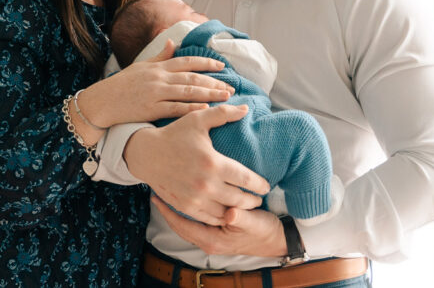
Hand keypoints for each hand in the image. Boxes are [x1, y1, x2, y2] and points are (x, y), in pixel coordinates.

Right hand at [79, 39, 233, 126]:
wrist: (102, 102)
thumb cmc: (122, 85)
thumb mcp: (140, 66)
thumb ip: (160, 56)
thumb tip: (174, 42)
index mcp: (157, 66)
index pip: (186, 61)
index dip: (206, 62)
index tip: (222, 66)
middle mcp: (158, 77)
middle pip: (192, 78)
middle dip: (213, 82)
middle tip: (231, 87)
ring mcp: (155, 93)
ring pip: (187, 92)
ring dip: (209, 94)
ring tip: (225, 97)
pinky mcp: (151, 109)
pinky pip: (175, 108)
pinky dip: (191, 108)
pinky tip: (206, 109)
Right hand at [123, 105, 268, 224]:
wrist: (146, 154)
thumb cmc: (174, 134)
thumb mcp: (198, 119)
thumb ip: (223, 113)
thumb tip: (246, 109)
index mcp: (212, 163)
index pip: (245, 179)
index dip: (259, 184)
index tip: (266, 186)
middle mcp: (205, 184)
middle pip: (239, 199)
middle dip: (252, 200)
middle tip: (258, 199)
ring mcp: (194, 198)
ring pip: (225, 212)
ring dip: (239, 211)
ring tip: (245, 207)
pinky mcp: (185, 207)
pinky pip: (209, 218)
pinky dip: (221, 218)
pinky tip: (226, 213)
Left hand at [152, 195, 287, 256]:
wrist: (277, 240)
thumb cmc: (265, 231)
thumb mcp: (254, 223)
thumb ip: (240, 218)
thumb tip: (229, 213)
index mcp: (213, 240)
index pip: (183, 225)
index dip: (169, 211)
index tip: (157, 196)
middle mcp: (209, 241)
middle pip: (180, 226)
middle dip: (167, 210)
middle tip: (156, 191)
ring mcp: (212, 238)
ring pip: (186, 224)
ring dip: (176, 210)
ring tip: (166, 193)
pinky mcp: (216, 233)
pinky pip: (195, 222)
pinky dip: (187, 212)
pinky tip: (184, 200)